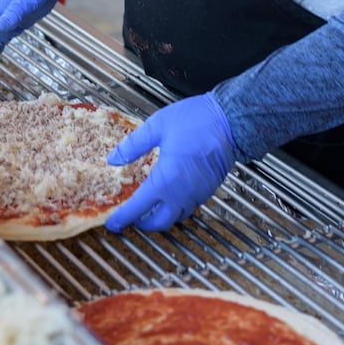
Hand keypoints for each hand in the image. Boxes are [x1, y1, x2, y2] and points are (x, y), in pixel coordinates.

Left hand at [105, 92, 235, 232]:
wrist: (230, 121)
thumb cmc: (197, 120)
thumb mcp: (157, 126)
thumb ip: (133, 145)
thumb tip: (114, 158)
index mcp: (166, 180)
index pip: (139, 208)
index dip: (123, 218)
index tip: (113, 223)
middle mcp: (182, 193)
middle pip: (159, 223)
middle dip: (142, 223)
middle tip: (131, 216)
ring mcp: (197, 194)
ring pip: (176, 218)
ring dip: (160, 217)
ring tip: (148, 206)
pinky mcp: (208, 190)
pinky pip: (188, 208)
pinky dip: (175, 208)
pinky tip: (169, 195)